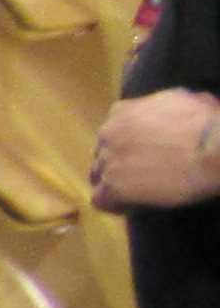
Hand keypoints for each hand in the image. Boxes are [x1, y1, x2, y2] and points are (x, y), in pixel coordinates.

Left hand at [92, 91, 219, 210]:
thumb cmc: (208, 123)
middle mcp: (109, 132)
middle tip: (141, 174)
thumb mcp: (186, 100)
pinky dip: (115, 205)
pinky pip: (101, 200)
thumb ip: (168, 104)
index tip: (144, 154)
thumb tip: (176, 108)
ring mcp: (108, 160)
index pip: (113, 130)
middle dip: (118, 163)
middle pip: (103, 152)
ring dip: (114, 184)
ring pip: (99, 175)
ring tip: (136, 193)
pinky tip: (132, 206)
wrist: (212, 148)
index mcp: (123, 111)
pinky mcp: (114, 186)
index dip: (126, 145)